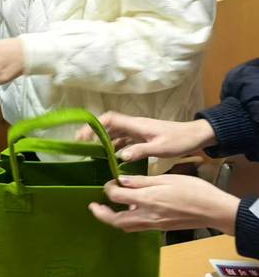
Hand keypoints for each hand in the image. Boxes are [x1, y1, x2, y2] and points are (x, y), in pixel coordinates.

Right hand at [76, 112, 216, 161]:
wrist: (196, 136)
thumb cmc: (180, 140)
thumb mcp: (161, 148)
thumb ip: (141, 151)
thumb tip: (120, 156)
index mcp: (136, 124)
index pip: (109, 119)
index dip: (94, 125)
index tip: (83, 136)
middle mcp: (134, 125)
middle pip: (108, 125)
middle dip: (93, 133)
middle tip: (81, 146)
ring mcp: (138, 131)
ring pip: (114, 133)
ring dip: (102, 140)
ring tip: (92, 152)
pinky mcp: (142, 137)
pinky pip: (123, 139)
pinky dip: (114, 146)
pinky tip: (111, 156)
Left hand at [89, 174, 239, 234]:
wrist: (215, 210)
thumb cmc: (193, 190)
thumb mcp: (165, 178)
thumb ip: (141, 181)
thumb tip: (122, 180)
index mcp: (147, 199)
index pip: (117, 197)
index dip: (108, 189)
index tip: (110, 182)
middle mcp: (147, 215)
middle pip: (117, 221)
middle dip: (102, 214)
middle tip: (93, 206)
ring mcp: (154, 224)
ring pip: (127, 226)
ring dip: (114, 219)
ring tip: (107, 209)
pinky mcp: (160, 227)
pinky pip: (138, 227)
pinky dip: (128, 220)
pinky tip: (130, 210)